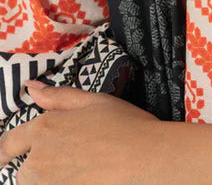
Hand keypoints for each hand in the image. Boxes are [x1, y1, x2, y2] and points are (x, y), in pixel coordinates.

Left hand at [0, 78, 168, 183]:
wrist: (146, 158)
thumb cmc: (125, 125)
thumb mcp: (93, 101)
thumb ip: (58, 97)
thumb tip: (30, 88)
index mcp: (45, 128)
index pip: (9, 143)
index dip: (4, 151)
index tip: (3, 156)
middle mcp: (39, 159)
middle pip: (23, 171)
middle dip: (38, 167)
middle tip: (69, 159)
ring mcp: (49, 183)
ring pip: (36, 184)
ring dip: (49, 179)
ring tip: (79, 169)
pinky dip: (62, 183)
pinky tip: (83, 177)